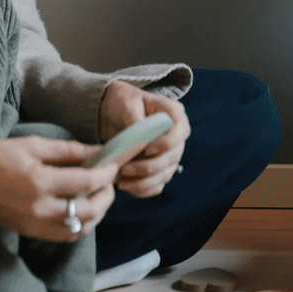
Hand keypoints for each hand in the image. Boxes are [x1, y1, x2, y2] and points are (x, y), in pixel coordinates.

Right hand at [0, 135, 118, 240]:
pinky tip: (82, 209)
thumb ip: (68, 150)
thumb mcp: (32, 145)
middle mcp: (40, 209)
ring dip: (97, 214)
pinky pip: (65, 236)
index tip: (114, 164)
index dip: (106, 173)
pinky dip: (80, 225)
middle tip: (109, 182)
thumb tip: (97, 151)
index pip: (87, 182)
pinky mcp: (30, 232)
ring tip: (99, 196)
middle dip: (106, 196)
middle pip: (89, 211)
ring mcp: (35, 225)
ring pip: (80, 229)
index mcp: (40, 182)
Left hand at [99, 80, 190, 197]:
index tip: (147, 150)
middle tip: (125, 169)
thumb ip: (135, 120)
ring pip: (165, 174)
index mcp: (173, 114)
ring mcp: (169, 154)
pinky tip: (127, 186)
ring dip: (145, 182)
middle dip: (149, 167)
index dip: (167, 144)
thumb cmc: (122, 101)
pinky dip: (143, 189)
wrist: (112, 112)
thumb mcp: (127, 103)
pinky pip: (157, 185)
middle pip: (173, 158)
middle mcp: (176, 136)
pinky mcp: (159, 168)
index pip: (180, 131)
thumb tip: (140, 142)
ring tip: (122, 182)